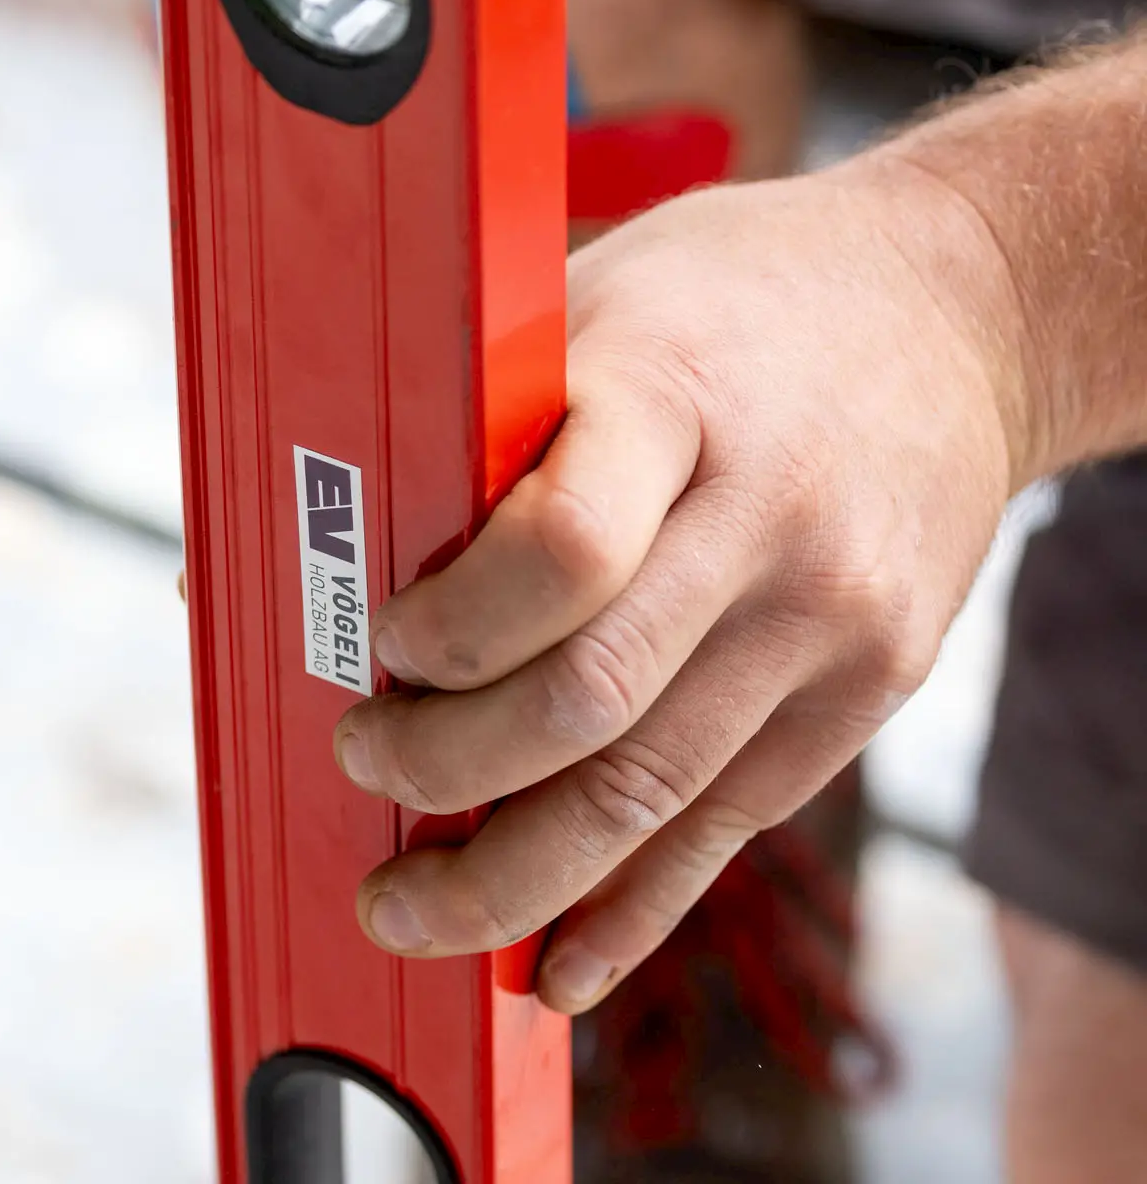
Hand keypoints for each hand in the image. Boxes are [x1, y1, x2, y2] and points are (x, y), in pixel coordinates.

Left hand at [333, 163, 1027, 1014]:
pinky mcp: (867, 694)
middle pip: (589, 702)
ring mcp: (837, 623)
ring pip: (650, 796)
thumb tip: (309, 563)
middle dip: (445, 769)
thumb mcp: (597, 301)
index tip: (381, 645)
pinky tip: (557, 966)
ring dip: (511, 881)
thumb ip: (478, 430)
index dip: (444, 630)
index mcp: (680, 395)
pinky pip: (731, 827)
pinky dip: (630, 911)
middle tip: (368, 767)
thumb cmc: (735, 304)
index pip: (557, 552)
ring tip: (414, 912)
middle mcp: (774, 520)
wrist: (958, 315)